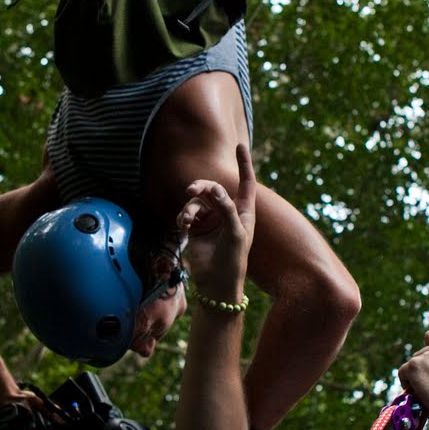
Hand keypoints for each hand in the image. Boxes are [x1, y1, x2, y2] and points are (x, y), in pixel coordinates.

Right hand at [177, 143, 255, 304]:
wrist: (216, 284)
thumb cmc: (233, 259)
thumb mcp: (235, 232)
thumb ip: (226, 208)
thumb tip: (214, 189)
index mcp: (244, 211)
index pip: (246, 182)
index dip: (244, 164)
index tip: (239, 145)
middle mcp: (227, 212)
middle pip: (214, 189)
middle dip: (203, 187)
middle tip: (192, 189)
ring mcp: (211, 220)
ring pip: (197, 201)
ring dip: (190, 208)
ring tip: (186, 221)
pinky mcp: (196, 229)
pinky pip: (187, 213)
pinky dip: (183, 216)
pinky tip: (182, 226)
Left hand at [397, 329, 428, 414]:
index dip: (427, 346)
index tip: (426, 358)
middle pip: (420, 354)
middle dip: (422, 368)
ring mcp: (426, 355)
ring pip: (411, 365)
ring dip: (415, 377)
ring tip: (426, 392)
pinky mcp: (414, 365)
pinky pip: (402, 373)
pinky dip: (406, 383)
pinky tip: (416, 393)